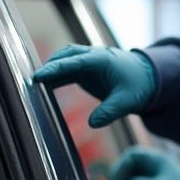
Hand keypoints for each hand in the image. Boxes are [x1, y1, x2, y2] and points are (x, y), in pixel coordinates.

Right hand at [33, 45, 155, 127]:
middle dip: (48, 68)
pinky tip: (44, 89)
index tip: (38, 76)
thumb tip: (92, 123)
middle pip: (64, 57)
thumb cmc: (139, 86)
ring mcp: (88, 62)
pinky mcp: (86, 70)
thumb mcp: (128, 101)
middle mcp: (92, 56)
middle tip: (31, 81)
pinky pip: (67, 71)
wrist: (148, 77)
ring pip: (64, 62)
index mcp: (100, 59)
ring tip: (34, 85)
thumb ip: (110, 111)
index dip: (54, 69)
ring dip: (50, 71)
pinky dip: (56, 77)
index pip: (72, 62)